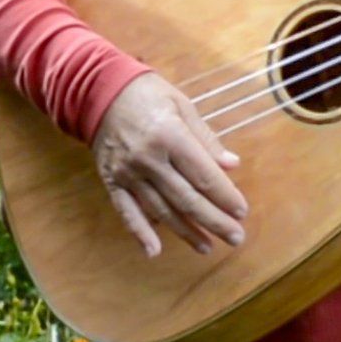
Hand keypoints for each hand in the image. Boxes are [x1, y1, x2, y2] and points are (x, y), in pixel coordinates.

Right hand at [92, 71, 246, 257]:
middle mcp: (149, 158)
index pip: (204, 176)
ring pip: (161, 210)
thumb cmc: (148, 94)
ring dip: (186, 232)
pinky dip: (140, 232)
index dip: (225, 196)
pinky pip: (126, 210)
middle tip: (235, 237)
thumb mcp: (182, 105)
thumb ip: (205, 138)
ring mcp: (128, 172)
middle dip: (214, 221)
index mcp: (170, 136)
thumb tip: (232, 165)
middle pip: (187, 199)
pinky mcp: (112, 180)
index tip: (241, 212)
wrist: (99, 90)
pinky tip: (154, 251)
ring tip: (207, 246)